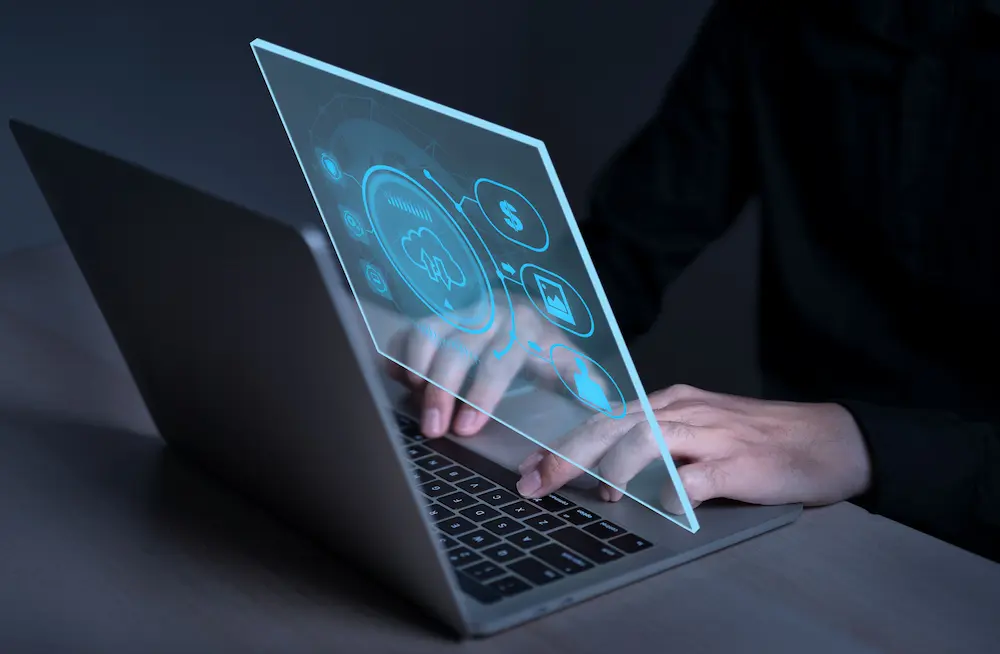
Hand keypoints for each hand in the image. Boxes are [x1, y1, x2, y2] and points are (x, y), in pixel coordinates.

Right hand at [387, 292, 571, 437]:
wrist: (531, 318)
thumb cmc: (551, 351)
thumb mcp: (574, 366)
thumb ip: (587, 387)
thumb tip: (604, 405)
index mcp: (525, 325)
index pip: (500, 358)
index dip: (481, 393)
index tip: (467, 428)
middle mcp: (489, 312)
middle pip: (458, 347)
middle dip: (443, 390)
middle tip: (434, 430)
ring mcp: (460, 311)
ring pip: (428, 332)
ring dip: (417, 370)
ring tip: (415, 404)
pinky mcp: (437, 317)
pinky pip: (410, 330)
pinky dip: (399, 355)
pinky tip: (399, 383)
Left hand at [515, 384, 871, 510]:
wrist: (830, 438)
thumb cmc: (760, 438)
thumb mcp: (700, 429)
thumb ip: (657, 440)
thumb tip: (603, 463)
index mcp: (670, 403)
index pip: (603, 418)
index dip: (563, 441)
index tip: (528, 467)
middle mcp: (683, 411)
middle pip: (612, 425)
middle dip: (568, 453)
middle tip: (534, 482)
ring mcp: (711, 434)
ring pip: (646, 439)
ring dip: (613, 467)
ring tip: (598, 494)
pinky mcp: (738, 463)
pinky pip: (696, 477)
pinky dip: (671, 492)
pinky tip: (658, 506)